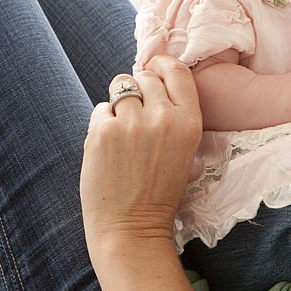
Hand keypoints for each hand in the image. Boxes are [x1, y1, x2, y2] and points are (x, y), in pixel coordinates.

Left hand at [80, 57, 202, 252]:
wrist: (133, 226)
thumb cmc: (160, 189)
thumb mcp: (185, 148)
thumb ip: (174, 114)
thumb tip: (152, 77)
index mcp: (190, 121)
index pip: (177, 71)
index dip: (162, 64)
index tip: (153, 67)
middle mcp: (163, 117)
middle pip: (146, 77)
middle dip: (138, 87)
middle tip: (135, 113)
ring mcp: (131, 123)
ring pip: (120, 87)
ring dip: (119, 103)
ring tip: (122, 130)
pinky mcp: (103, 132)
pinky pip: (100, 109)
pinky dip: (102, 123)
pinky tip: (109, 146)